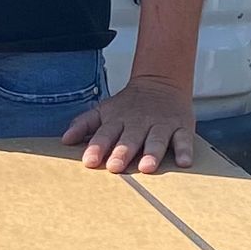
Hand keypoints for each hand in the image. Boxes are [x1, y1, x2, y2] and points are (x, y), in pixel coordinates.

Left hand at [64, 76, 196, 174]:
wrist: (161, 82)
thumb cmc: (128, 104)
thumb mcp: (104, 110)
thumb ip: (84, 124)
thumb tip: (65, 139)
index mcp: (118, 120)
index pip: (105, 134)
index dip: (97, 147)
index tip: (89, 161)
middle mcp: (139, 123)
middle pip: (130, 138)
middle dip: (122, 152)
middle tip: (116, 167)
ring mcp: (161, 124)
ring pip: (156, 139)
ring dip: (152, 152)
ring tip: (147, 167)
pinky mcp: (181, 127)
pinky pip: (184, 139)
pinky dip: (185, 150)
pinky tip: (183, 162)